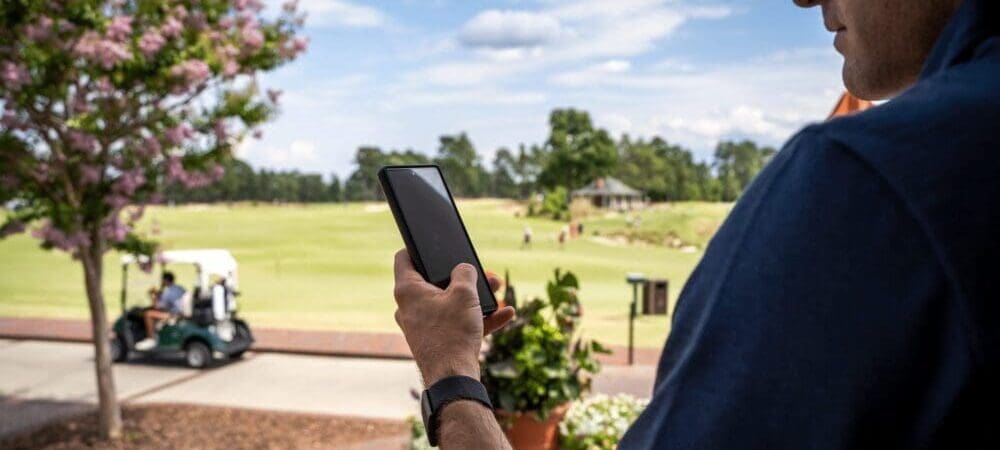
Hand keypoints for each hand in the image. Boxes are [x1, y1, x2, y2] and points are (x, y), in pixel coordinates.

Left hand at [393, 249, 515, 385]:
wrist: (454, 378)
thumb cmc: (453, 333)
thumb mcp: (465, 294)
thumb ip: (465, 273)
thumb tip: (464, 269)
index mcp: (408, 290)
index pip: (404, 257)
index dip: (419, 247)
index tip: (434, 245)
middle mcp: (409, 307)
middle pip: (434, 281)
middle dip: (463, 277)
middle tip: (483, 273)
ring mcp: (422, 325)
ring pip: (449, 303)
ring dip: (475, 297)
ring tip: (498, 291)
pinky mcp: (436, 340)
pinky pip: (456, 322)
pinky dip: (477, 318)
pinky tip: (505, 315)